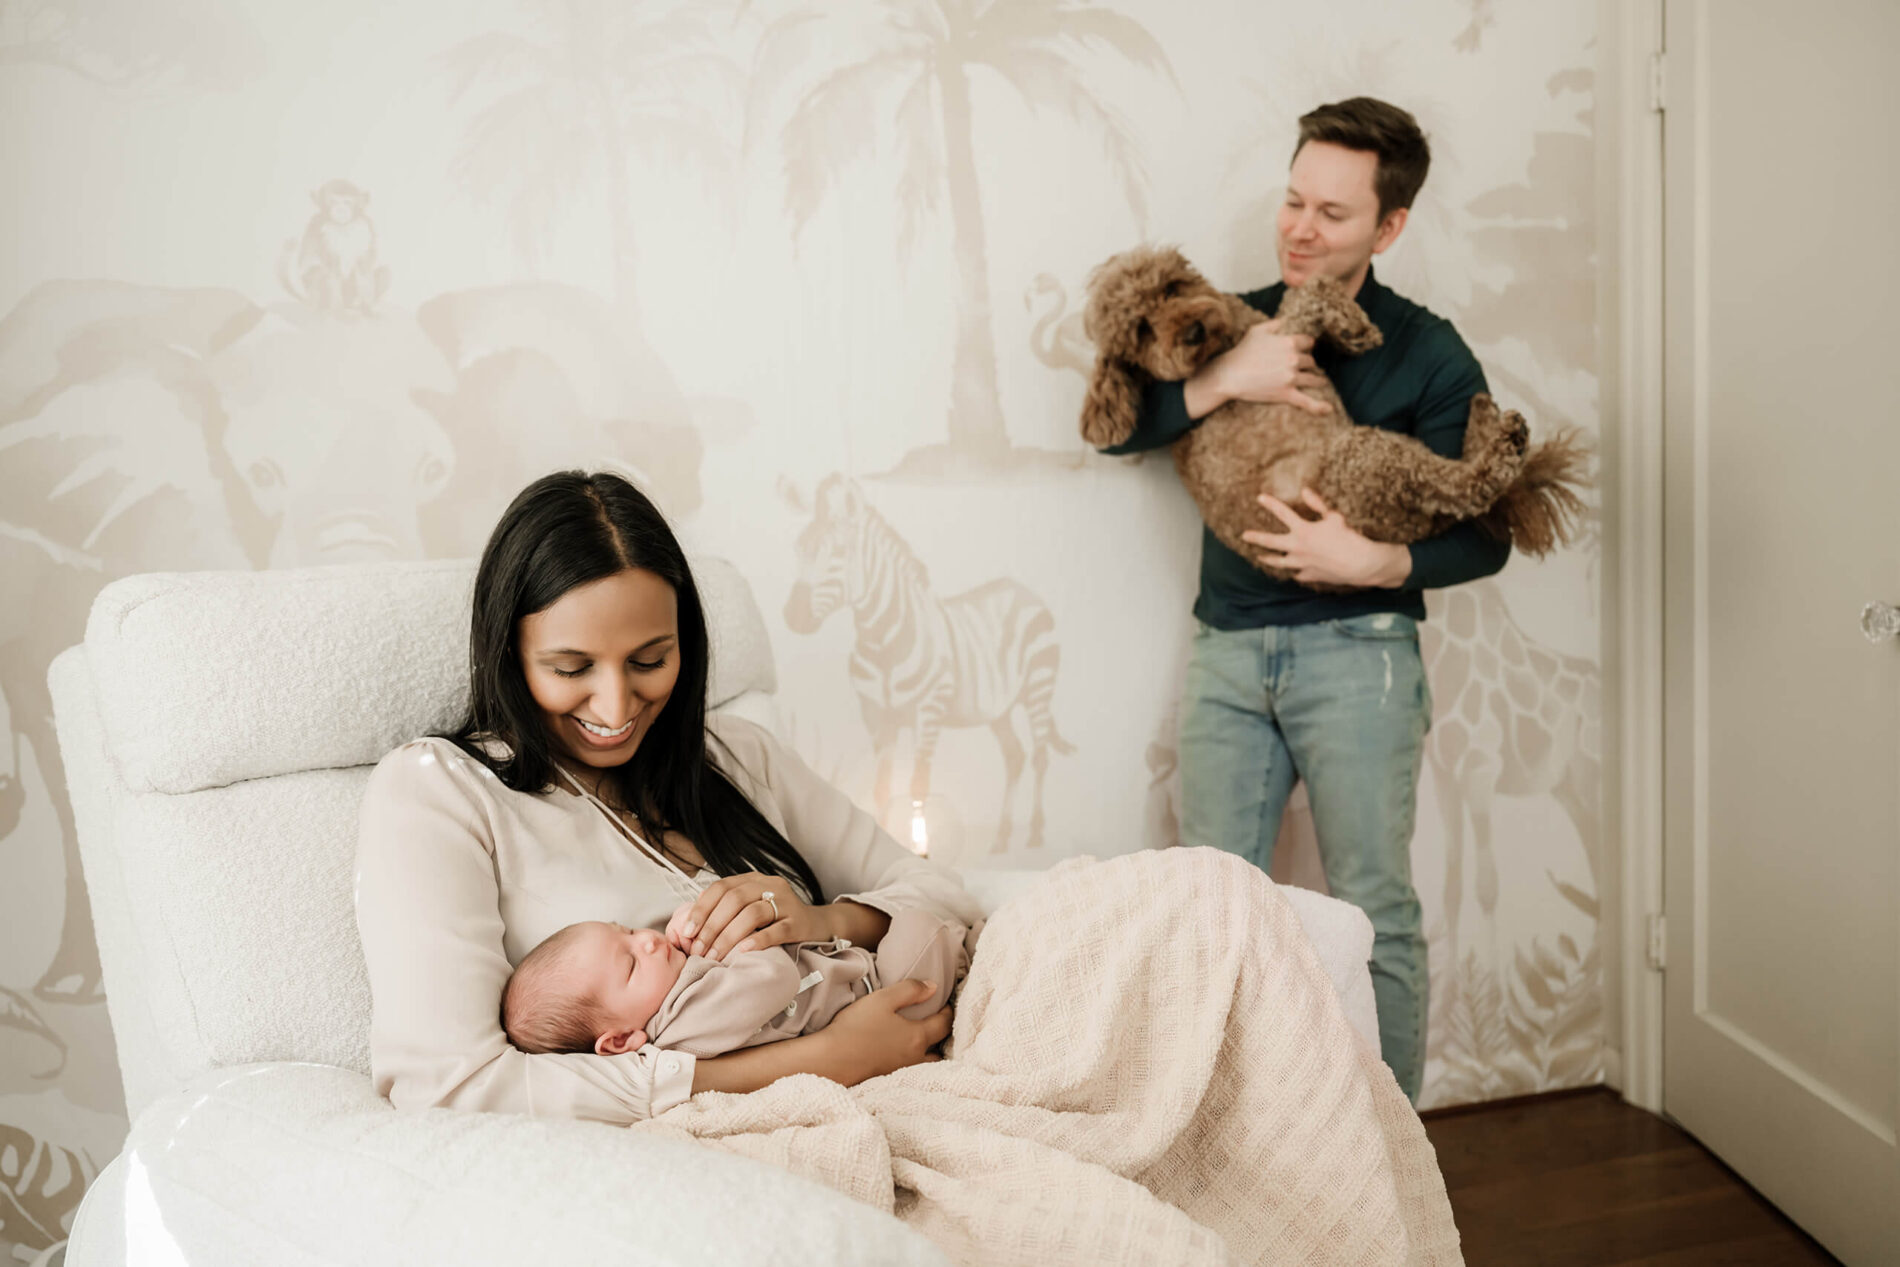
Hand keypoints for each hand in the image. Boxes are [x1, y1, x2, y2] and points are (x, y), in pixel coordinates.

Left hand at [670, 873, 828, 960]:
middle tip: (698, 950)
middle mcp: (770, 885)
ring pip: (752, 914)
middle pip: (734, 900)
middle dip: (711, 926)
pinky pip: (776, 930)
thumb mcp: (751, 907)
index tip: (687, 932)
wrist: (817, 925)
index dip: (701, 908)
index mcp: (753, 880)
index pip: (721, 887)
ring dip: (728, 936)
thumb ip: (726, 910)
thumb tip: (690, 926)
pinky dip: (756, 940)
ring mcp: (786, 902)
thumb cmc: (776, 920)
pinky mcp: (799, 922)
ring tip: (715, 956)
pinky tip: (742, 951)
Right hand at [817, 979, 951, 1082]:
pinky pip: (909, 1071)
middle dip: (941, 1037)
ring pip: (925, 1064)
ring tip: (922, 1041)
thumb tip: (934, 987)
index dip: (948, 1012)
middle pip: (939, 1050)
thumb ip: (910, 990)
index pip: (943, 1024)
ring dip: (928, 1053)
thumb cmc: (857, 1026)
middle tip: (937, 1024)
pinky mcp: (886, 1078)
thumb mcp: (883, 999)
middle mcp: (914, 1057)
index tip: (946, 1003)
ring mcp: (901, 1071)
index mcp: (917, 1037)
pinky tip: (901, 1054)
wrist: (831, 1059)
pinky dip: (912, 1062)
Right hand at [1190, 321, 1330, 416]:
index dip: (1306, 345)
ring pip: (1313, 378)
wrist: (1229, 375)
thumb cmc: (1242, 352)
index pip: (1308, 342)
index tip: (1304, 349)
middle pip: (1311, 361)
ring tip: (1319, 381)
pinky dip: (1319, 406)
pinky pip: (1307, 401)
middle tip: (1305, 366)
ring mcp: (1291, 378)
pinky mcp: (1286, 394)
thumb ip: (1274, 324)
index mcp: (1289, 342)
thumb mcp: (1257, 330)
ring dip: (1316, 379)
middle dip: (1308, 363)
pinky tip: (1329, 408)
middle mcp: (1293, 359)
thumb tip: (1285, 322)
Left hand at [1243, 489, 1411, 587]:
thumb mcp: (1335, 517)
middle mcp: (1298, 548)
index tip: (1260, 497)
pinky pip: (1297, 574)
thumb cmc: (1349, 538)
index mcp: (1303, 530)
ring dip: (1268, 559)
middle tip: (1245, 535)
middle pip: (1271, 542)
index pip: (1283, 513)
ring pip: (1279, 562)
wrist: (1360, 565)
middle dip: (1257, 537)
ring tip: (1259, 557)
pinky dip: (1294, 572)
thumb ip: (1317, 505)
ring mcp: (1302, 564)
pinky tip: (1291, 572)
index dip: (1271, 504)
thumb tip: (1304, 491)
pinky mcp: (1310, 575)